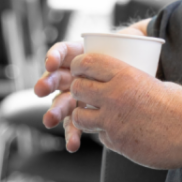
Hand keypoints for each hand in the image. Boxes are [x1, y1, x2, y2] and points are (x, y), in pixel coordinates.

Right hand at [34, 21, 150, 152]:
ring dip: (54, 111)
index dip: (54, 56)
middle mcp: (74, 74)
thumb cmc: (131, 56)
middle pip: (56, 77)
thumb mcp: (128, 45)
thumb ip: (129, 40)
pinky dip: (73, 134)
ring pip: (62, 102)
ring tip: (49, 121)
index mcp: (80, 54)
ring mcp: (77, 94)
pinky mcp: (84, 113)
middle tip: (41, 90)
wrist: (140, 73)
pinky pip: (75, 123)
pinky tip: (72, 144)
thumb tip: (133, 37)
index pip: (62, 52)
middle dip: (47, 83)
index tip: (51, 63)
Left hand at [66, 52, 181, 168]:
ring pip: (79, 117)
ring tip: (97, 117)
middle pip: (77, 89)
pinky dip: (106, 135)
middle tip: (86, 95)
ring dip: (84, 117)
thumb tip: (117, 83)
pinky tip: (121, 133)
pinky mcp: (116, 142)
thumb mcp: (153, 82)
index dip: (79, 66)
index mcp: (125, 74)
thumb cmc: (181, 106)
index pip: (86, 63)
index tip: (80, 71)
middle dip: (78, 92)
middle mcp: (114, 95)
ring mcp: (112, 121)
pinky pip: (100, 137)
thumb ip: (130, 82)